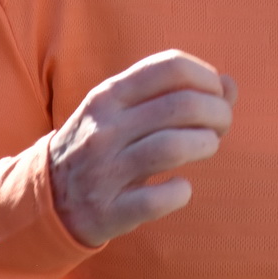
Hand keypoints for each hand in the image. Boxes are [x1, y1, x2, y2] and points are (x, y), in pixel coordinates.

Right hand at [49, 50, 236, 246]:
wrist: (47, 197)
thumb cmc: (103, 144)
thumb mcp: (125, 110)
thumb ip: (174, 93)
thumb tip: (230, 85)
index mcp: (109, 95)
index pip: (170, 67)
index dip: (206, 78)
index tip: (215, 95)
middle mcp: (104, 128)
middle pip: (181, 106)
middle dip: (217, 114)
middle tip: (221, 126)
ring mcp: (103, 170)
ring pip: (172, 147)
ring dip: (205, 145)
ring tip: (206, 148)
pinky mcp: (107, 211)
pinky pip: (157, 199)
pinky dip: (180, 192)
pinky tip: (180, 188)